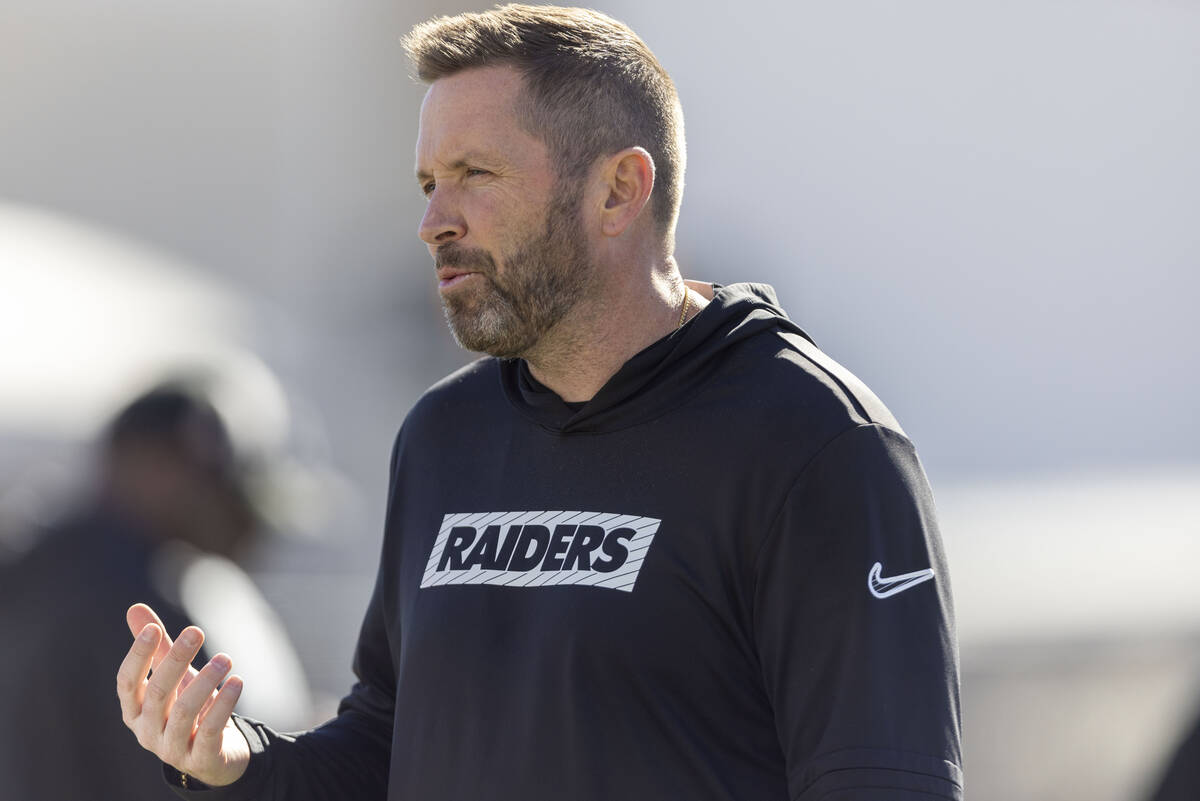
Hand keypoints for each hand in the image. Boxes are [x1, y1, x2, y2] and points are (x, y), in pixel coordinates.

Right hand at [116, 603, 250, 786]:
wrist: (214, 755)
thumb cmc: (188, 708)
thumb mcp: (172, 678)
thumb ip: (156, 648)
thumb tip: (134, 608)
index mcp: (134, 711)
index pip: (126, 683)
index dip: (138, 656)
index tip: (154, 628)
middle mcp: (146, 732)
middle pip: (157, 693)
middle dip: (175, 660)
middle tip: (197, 631)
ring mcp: (171, 749)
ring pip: (183, 712)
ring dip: (205, 682)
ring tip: (226, 658)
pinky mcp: (199, 759)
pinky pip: (209, 731)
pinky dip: (223, 706)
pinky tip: (237, 682)